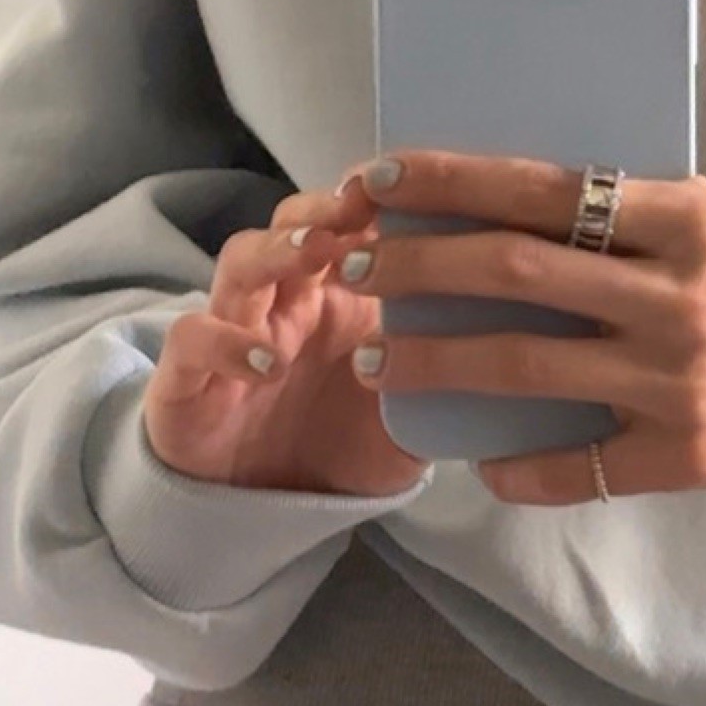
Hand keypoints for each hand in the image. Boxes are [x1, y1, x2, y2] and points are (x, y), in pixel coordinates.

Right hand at [141, 172, 429, 498]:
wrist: (268, 514)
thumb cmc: (340, 448)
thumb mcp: (411, 417)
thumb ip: (448, 380)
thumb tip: (517, 350)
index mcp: (342, 297)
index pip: (353, 226)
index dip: (377, 203)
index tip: (415, 190)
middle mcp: (286, 302)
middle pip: (293, 223)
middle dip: (325, 206)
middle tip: (360, 204)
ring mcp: (233, 332)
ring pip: (240, 262)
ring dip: (276, 250)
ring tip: (316, 253)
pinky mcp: (187, 379)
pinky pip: (190, 339)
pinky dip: (223, 340)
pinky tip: (265, 362)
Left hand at [346, 150, 705, 504]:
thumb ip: (638, 219)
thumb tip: (529, 215)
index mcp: (686, 221)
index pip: (544, 189)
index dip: (453, 183)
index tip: (387, 178)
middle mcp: (677, 297)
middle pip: (514, 272)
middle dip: (418, 268)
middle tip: (356, 266)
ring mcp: (681, 381)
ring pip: (526, 366)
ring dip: (439, 359)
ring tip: (384, 357)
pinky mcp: (693, 453)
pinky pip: (582, 469)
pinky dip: (521, 469)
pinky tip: (483, 463)